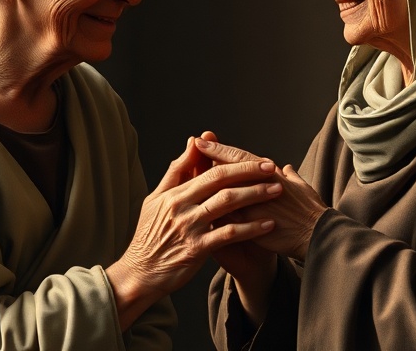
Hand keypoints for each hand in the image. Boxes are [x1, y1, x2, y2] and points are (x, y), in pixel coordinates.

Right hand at [107, 137, 280, 329]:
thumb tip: (194, 142)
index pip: (208, 169)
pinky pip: (229, 233)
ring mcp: (189, 226)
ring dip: (254, 195)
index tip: (257, 158)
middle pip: (220, 180)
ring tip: (275, 191)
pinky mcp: (196, 248)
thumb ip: (177, 172)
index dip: (234, 161)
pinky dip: (250, 227)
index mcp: (173, 193)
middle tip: (271, 168)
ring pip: (227, 203)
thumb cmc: (150, 235)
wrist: (140, 273)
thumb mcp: (156, 199)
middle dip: (249, 172)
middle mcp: (181, 206)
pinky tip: (267, 224)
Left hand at [194, 138, 328, 261]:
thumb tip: (287, 168)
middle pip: (230, 167)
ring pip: (226, 188)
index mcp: (271, 174)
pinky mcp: (252, 223)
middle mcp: (261, 184)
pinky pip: (228, 214)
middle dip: (211, 156)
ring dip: (208, 180)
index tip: (204, 139)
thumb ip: (292, 178)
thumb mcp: (303, 189)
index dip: (222, 148)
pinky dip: (213, 208)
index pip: (241, 158)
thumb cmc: (312, 212)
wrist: (316, 237)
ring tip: (190, 171)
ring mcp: (256, 202)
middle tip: (194, 145)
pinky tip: (198, 203)